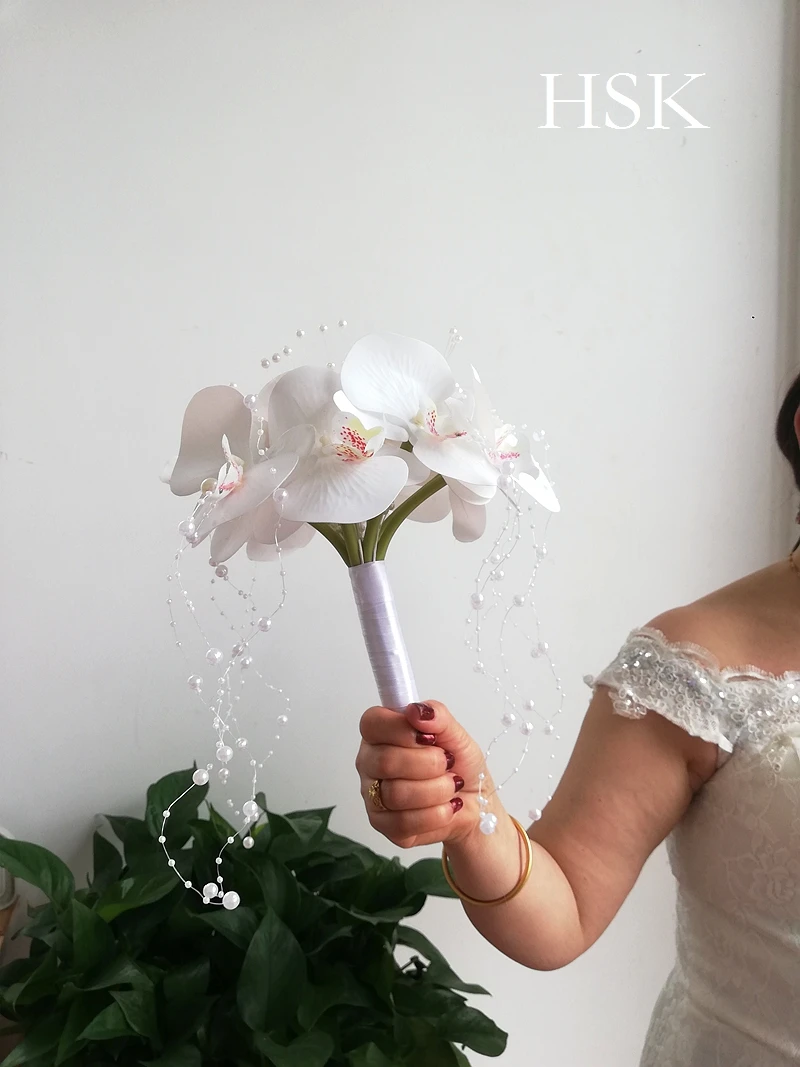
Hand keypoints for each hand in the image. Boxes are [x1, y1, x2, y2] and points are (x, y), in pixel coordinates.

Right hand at [356, 700, 487, 847]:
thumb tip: (418, 711)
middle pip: (385, 761)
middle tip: (448, 763)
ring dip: (437, 790)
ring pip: (396, 794)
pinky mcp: (383, 824)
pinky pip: (403, 822)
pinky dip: (435, 814)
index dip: (400, 729)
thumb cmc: (459, 765)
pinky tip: (446, 807)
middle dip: (428, 763)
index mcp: (382, 733)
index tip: (428, 737)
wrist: (475, 803)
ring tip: (451, 786)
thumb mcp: (456, 734)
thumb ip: (438, 716)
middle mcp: (371, 762)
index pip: (372, 723)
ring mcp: (373, 795)